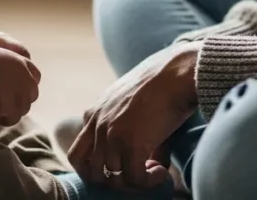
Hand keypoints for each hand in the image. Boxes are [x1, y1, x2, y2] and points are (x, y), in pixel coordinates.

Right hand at [0, 46, 40, 125]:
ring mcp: (21, 94)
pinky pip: (12, 119)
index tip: (15, 88)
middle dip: (21, 98)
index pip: (35, 75)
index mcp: (21, 62)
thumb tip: (3, 70)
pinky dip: (3, 118)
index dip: (26, 83)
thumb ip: (4, 61)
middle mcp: (25, 78)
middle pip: (32, 93)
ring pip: (23, 108)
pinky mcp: (12, 108)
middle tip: (4, 100)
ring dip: (11, 109)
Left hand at [69, 42, 200, 191]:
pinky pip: (134, 178)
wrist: (177, 72)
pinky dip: (149, 182)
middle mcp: (97, 124)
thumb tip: (153, 164)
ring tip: (154, 173)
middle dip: (109, 181)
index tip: (121, 169)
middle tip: (133, 179)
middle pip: (88, 170)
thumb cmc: (162, 85)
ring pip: (112, 178)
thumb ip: (133, 132)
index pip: (79, 153)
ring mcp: (111, 134)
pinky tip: (163, 173)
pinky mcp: (130, 143)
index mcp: (93, 114)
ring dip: (134, 183)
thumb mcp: (134, 105)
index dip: (98, 168)